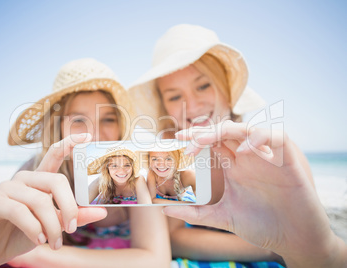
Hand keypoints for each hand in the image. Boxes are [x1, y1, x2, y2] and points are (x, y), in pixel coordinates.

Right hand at [0, 134, 106, 267]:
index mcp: (38, 180)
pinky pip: (19, 211)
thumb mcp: (52, 226)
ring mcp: (5, 187)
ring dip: (52, 226)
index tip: (88, 136)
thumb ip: (74, 216)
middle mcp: (23, 179)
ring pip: (40, 201)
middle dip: (69, 208)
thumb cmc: (21, 235)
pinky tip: (38, 240)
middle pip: (56, 181)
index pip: (54, 155)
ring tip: (54, 243)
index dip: (70, 144)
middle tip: (71, 229)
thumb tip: (102, 211)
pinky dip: (33, 228)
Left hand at [163, 121, 342, 264]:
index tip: (176, 139)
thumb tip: (165, 210)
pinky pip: (276, 137)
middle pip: (226, 132)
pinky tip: (243, 152)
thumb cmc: (261, 225)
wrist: (293, 238)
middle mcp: (248, 157)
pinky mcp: (287, 160)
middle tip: (186, 139)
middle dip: (205, 132)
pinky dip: (260, 138)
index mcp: (234, 167)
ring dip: (227, 130)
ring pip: (247, 129)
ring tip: (206, 140)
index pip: (213, 143)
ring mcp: (267, 157)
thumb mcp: (222, 218)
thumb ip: (196, 213)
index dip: (196, 137)